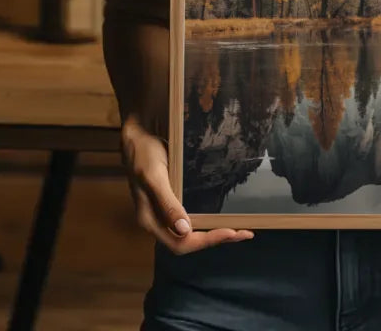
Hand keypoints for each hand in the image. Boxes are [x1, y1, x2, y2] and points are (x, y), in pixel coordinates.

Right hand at [120, 115, 253, 254]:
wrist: (135, 137)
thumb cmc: (143, 154)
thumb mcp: (154, 176)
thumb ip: (167, 204)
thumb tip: (185, 230)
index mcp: (150, 220)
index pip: (181, 244)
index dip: (206, 241)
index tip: (231, 232)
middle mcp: (157, 221)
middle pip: (188, 242)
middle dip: (216, 239)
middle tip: (245, 233)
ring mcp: (163, 213)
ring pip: (190, 233)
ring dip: (214, 233)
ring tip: (239, 229)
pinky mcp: (170, 202)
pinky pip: (190, 218)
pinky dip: (207, 221)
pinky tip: (220, 216)